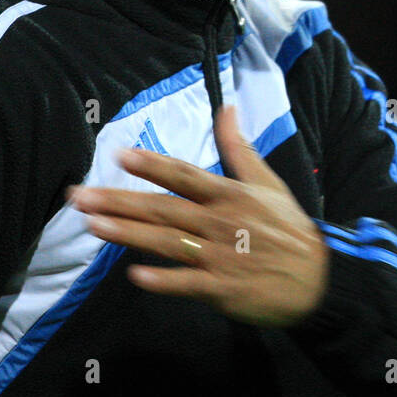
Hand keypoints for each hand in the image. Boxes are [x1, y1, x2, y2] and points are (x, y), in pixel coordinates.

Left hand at [67, 105, 329, 327]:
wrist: (318, 278)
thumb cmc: (287, 228)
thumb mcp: (267, 181)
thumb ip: (239, 147)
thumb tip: (227, 107)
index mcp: (229, 195)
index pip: (184, 175)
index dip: (153, 165)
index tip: (120, 156)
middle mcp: (220, 222)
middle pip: (163, 209)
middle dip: (119, 201)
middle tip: (79, 197)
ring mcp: (220, 256)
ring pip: (167, 242)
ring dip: (129, 234)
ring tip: (93, 226)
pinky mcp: (222, 289)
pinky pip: (188, 284)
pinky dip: (163, 280)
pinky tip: (135, 276)